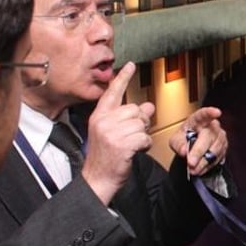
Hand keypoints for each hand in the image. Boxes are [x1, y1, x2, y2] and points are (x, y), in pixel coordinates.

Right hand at [80, 62, 154, 204]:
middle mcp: (103, 122)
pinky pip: (144, 137)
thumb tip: (148, 106)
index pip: (112, 93)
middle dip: (140, 123)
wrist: (97, 179)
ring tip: (131, 146)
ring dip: (142, 136)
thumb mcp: (113, 134)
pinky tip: (135, 152)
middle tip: (133, 136)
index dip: (123, 78)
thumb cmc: (106, 158)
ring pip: (141, 124)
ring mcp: (111, 133)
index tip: (131, 65)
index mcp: (99, 117)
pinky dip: (144, 145)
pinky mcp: (121, 144)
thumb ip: (128, 118)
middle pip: (134, 110)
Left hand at [170, 106, 227, 176]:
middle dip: (199, 151)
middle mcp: (212, 126)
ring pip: (215, 149)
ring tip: (193, 170)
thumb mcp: (176, 140)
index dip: (210, 112)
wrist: (192, 146)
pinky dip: (207, 166)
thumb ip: (178, 144)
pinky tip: (200, 170)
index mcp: (198, 120)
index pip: (204, 114)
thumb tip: (183, 151)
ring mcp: (220, 137)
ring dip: (203, 162)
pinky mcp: (224, 148)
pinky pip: (217, 158)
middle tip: (190, 163)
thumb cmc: (185, 139)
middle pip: (208, 137)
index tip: (216, 112)